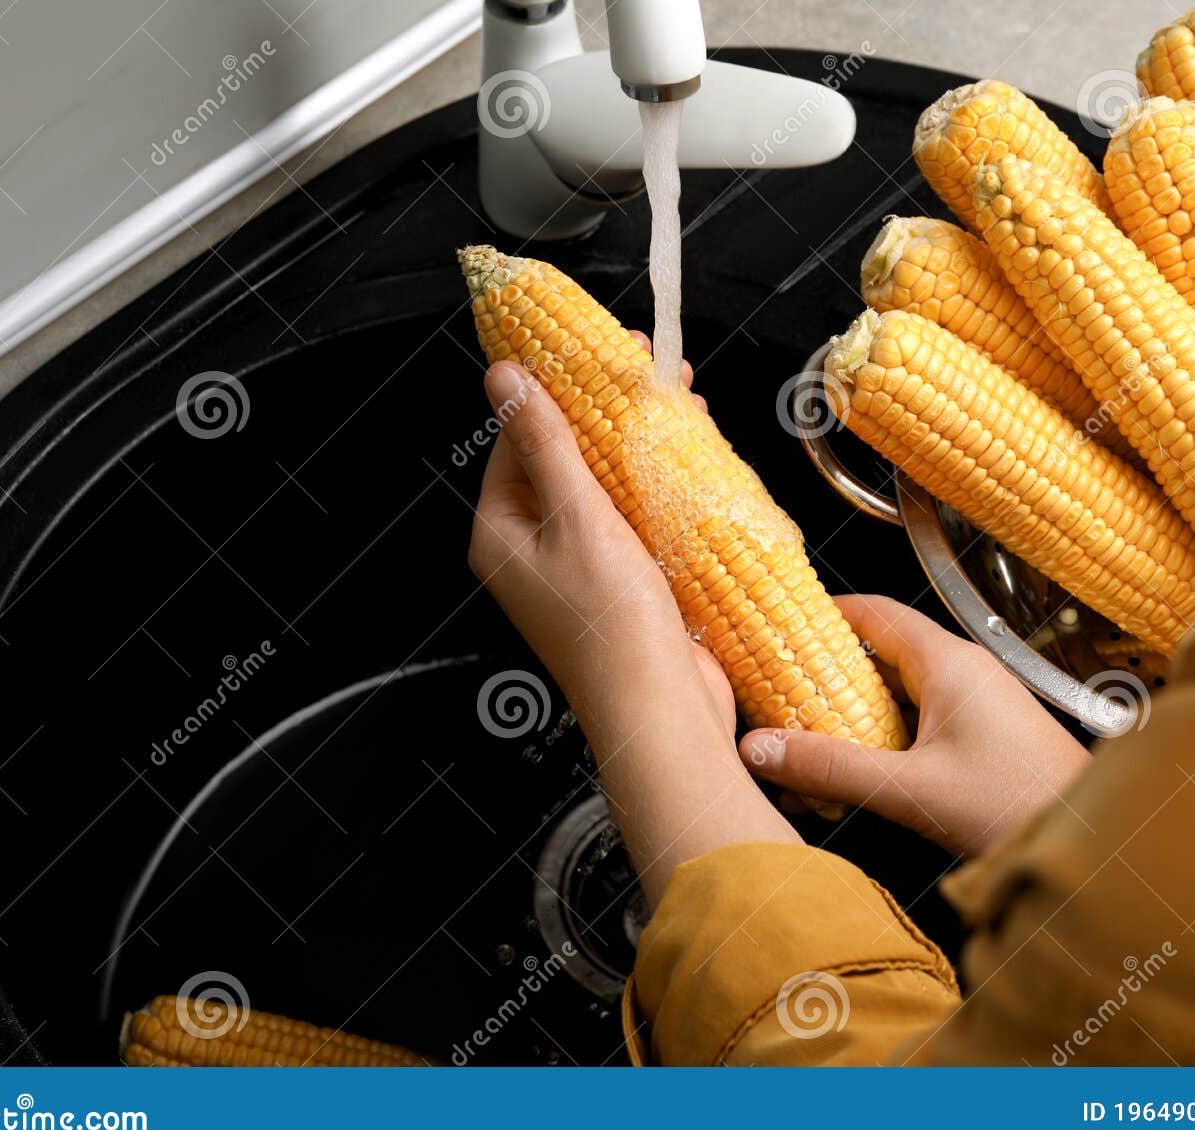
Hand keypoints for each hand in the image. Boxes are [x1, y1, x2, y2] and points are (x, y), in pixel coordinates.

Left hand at [468, 336, 798, 900]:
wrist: (661, 714)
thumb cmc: (612, 625)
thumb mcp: (577, 517)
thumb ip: (546, 442)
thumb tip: (503, 375)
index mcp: (501, 533)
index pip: (517, 440)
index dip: (558, 390)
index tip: (598, 351)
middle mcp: (531, 551)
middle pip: (564, 459)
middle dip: (608, 412)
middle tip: (651, 366)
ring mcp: (579, 570)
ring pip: (605, 486)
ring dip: (640, 445)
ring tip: (684, 401)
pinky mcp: (623, 586)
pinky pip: (634, 520)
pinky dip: (659, 487)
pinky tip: (693, 456)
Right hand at [739, 595, 1090, 855]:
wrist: (1088, 842)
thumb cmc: (1018, 805)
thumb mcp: (909, 789)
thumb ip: (830, 768)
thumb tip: (758, 750)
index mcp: (948, 662)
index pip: (874, 613)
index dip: (822, 613)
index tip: (777, 623)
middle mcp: (964, 673)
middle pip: (878, 655)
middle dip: (824, 675)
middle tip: (775, 692)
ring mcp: (976, 705)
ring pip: (897, 695)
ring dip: (851, 717)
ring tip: (802, 744)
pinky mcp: (982, 738)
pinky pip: (917, 725)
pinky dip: (879, 742)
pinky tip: (851, 777)